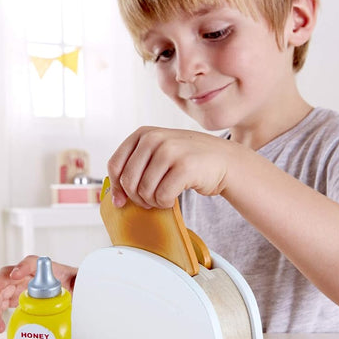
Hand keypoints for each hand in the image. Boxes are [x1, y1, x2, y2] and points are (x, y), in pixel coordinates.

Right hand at [0, 255, 77, 332]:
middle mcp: (26, 276)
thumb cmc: (72, 284)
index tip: (15, 275)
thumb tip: (81, 281)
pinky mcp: (14, 299)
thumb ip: (79, 279)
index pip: (31, 262)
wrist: (70, 293)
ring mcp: (18, 287)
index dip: (22, 267)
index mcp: (42, 269)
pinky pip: (1, 305)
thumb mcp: (78, 282)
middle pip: (7, 277)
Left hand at [107, 126, 231, 208]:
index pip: (115, 165)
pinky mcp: (184, 167)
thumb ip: (136, 166)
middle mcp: (154, 139)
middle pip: (128, 181)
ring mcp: (170, 151)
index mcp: (143, 134)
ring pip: (144, 191)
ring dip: (152, 202)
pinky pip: (161, 197)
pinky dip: (165, 204)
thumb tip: (115, 197)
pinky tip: (172, 199)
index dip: (116, 187)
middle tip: (149, 201)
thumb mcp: (158, 153)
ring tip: (164, 197)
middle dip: (136, 198)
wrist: (223, 160)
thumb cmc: (187, 161)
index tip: (121, 201)